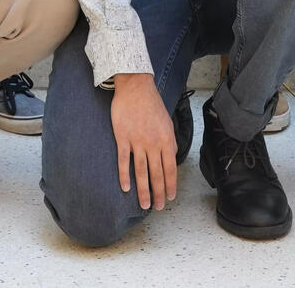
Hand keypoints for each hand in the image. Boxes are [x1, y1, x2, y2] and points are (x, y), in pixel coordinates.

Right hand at [111, 74, 176, 209]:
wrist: (136, 87)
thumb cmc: (152, 104)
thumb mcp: (167, 122)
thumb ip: (170, 141)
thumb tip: (172, 158)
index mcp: (167, 139)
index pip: (170, 168)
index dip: (170, 185)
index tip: (170, 197)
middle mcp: (153, 143)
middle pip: (156, 174)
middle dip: (158, 193)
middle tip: (158, 207)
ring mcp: (137, 141)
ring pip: (141, 171)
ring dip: (143, 191)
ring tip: (144, 205)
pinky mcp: (123, 138)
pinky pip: (124, 160)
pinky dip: (125, 176)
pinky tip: (126, 188)